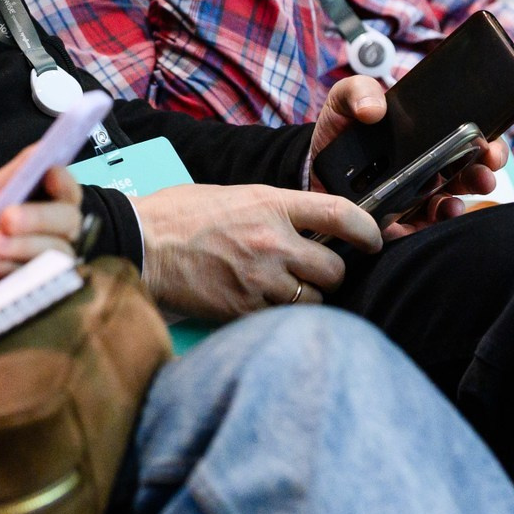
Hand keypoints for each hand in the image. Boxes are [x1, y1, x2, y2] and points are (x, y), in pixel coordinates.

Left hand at [0, 153, 84, 280]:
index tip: (49, 173)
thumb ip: (16, 173)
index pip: (70, 190)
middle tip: (6, 217)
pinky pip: (32, 279)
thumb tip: (42, 148)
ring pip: (52, 252)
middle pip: (67, 221)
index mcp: (52, 203)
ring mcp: (50, 262)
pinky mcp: (35, 288)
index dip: (64, 181)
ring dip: (17, 245)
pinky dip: (6, 267)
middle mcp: (60, 232)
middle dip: (37, 217)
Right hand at [133, 182, 379, 320]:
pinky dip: (276, 316)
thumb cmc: (180, 215)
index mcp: (272, 204)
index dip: (367, 231)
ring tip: (280, 290)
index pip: (340, 214)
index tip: (373, 241)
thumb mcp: (235, 195)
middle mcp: (272, 242)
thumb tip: (308, 225)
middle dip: (329, 274)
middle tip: (314, 273)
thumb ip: (276, 210)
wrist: (140, 243)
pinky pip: (280, 318)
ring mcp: (259, 279)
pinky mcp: (242, 309)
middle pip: (333, 269)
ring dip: (305, 299)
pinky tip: (257, 303)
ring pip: (312, 300)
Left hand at [307, 74, 504, 236]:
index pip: (468, 139)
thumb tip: (374, 109)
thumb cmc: (338, 131)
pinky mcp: (399, 222)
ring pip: (451, 201)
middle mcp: (429, 168)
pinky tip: (436, 214)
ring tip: (458, 198)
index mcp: (426, 138)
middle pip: (468, 172)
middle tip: (485, 170)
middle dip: (483, 172)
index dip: (487, 142)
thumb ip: (357, 91)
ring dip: (462, 200)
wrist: (311, 166)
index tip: (491, 145)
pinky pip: (423, 228)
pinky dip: (434, 224)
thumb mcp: (345, 101)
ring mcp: (416, 197)